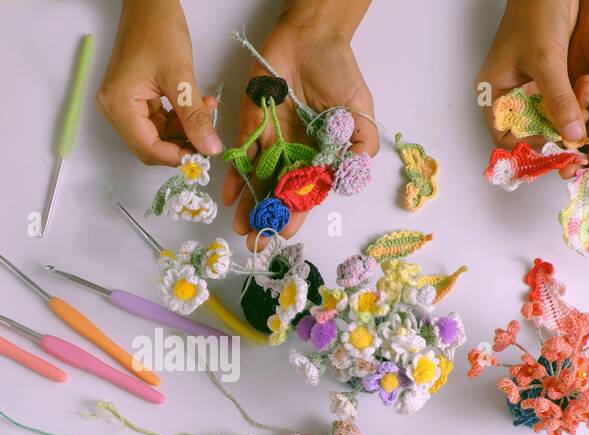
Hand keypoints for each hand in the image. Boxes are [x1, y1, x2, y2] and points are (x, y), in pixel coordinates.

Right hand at [99, 0, 221, 165]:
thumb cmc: (158, 29)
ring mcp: (122, 104)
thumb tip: (209, 148)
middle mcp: (114, 109)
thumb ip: (194, 117)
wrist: (149, 3)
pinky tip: (197, 106)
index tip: (204, 155)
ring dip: (183, 130)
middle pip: (150, 145)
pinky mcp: (132, 98)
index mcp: (119, 105)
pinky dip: (178, 119)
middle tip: (209, 137)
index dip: (176, 156)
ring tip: (207, 111)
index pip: (147, 148)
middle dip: (181, 143)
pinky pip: (156, 120)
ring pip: (156, 134)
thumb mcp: (181, 76)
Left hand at [221, 2, 376, 246]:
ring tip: (240, 229)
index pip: (307, 191)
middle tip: (256, 243)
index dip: (297, 213)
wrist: (310, 37)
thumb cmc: (338, 70)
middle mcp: (294, 152)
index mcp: (320, 153)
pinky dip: (234, 174)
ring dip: (249, 205)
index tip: (287, 233)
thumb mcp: (359, 109)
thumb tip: (354, 177)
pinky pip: (241, 154)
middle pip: (279, 192)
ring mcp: (271, 140)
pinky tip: (228, 196)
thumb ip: (360, 144)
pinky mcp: (251, 124)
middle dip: (268, 218)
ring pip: (258, 180)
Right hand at [476, 0, 588, 161]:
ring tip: (586, 100)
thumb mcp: (546, 60)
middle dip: (554, 132)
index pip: (504, 137)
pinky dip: (577, 100)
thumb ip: (558, 100)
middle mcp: (510, 93)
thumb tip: (571, 135)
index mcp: (494, 92)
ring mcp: (531, 85)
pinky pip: (563, 100)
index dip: (527, 148)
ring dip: (570, 114)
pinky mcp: (551, 76)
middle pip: (529, 130)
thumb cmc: (536, 14)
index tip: (555, 150)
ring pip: (550, 116)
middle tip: (578, 136)